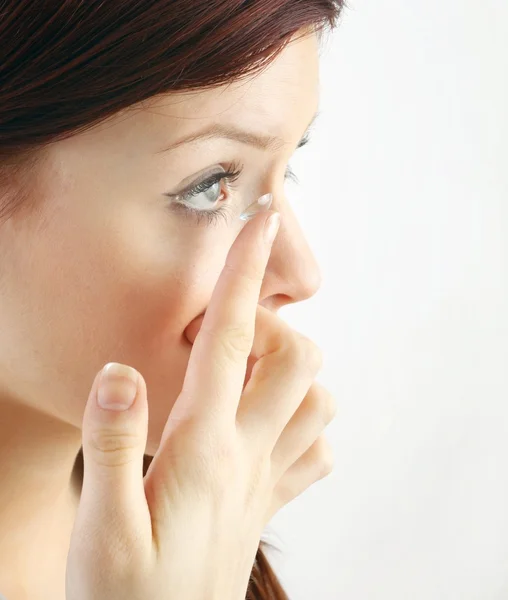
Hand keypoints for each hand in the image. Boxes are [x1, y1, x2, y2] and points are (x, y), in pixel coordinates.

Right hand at [66, 210, 336, 599]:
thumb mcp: (101, 528)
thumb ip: (112, 446)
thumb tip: (121, 371)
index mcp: (205, 449)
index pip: (234, 340)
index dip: (246, 274)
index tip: (263, 223)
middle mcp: (249, 456)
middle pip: (296, 359)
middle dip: (270, 325)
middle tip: (221, 334)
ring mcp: (267, 481)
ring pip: (319, 400)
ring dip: (292, 371)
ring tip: (243, 373)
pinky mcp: (270, 503)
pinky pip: (318, 450)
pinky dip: (306, 422)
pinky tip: (270, 424)